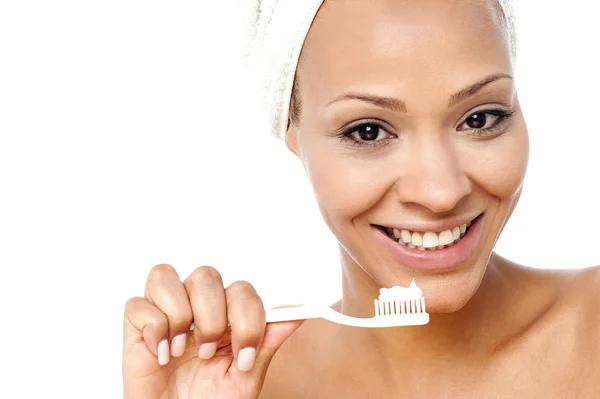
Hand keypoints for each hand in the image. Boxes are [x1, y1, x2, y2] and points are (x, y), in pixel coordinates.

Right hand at [123, 264, 302, 398]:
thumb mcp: (245, 377)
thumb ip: (267, 342)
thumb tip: (299, 313)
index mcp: (227, 314)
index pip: (242, 289)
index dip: (247, 318)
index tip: (245, 355)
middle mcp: (197, 305)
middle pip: (206, 276)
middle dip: (212, 318)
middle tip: (208, 353)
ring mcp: (166, 311)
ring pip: (166, 275)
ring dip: (179, 315)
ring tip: (183, 350)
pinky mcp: (137, 324)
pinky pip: (138, 305)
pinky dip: (153, 330)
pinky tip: (162, 354)